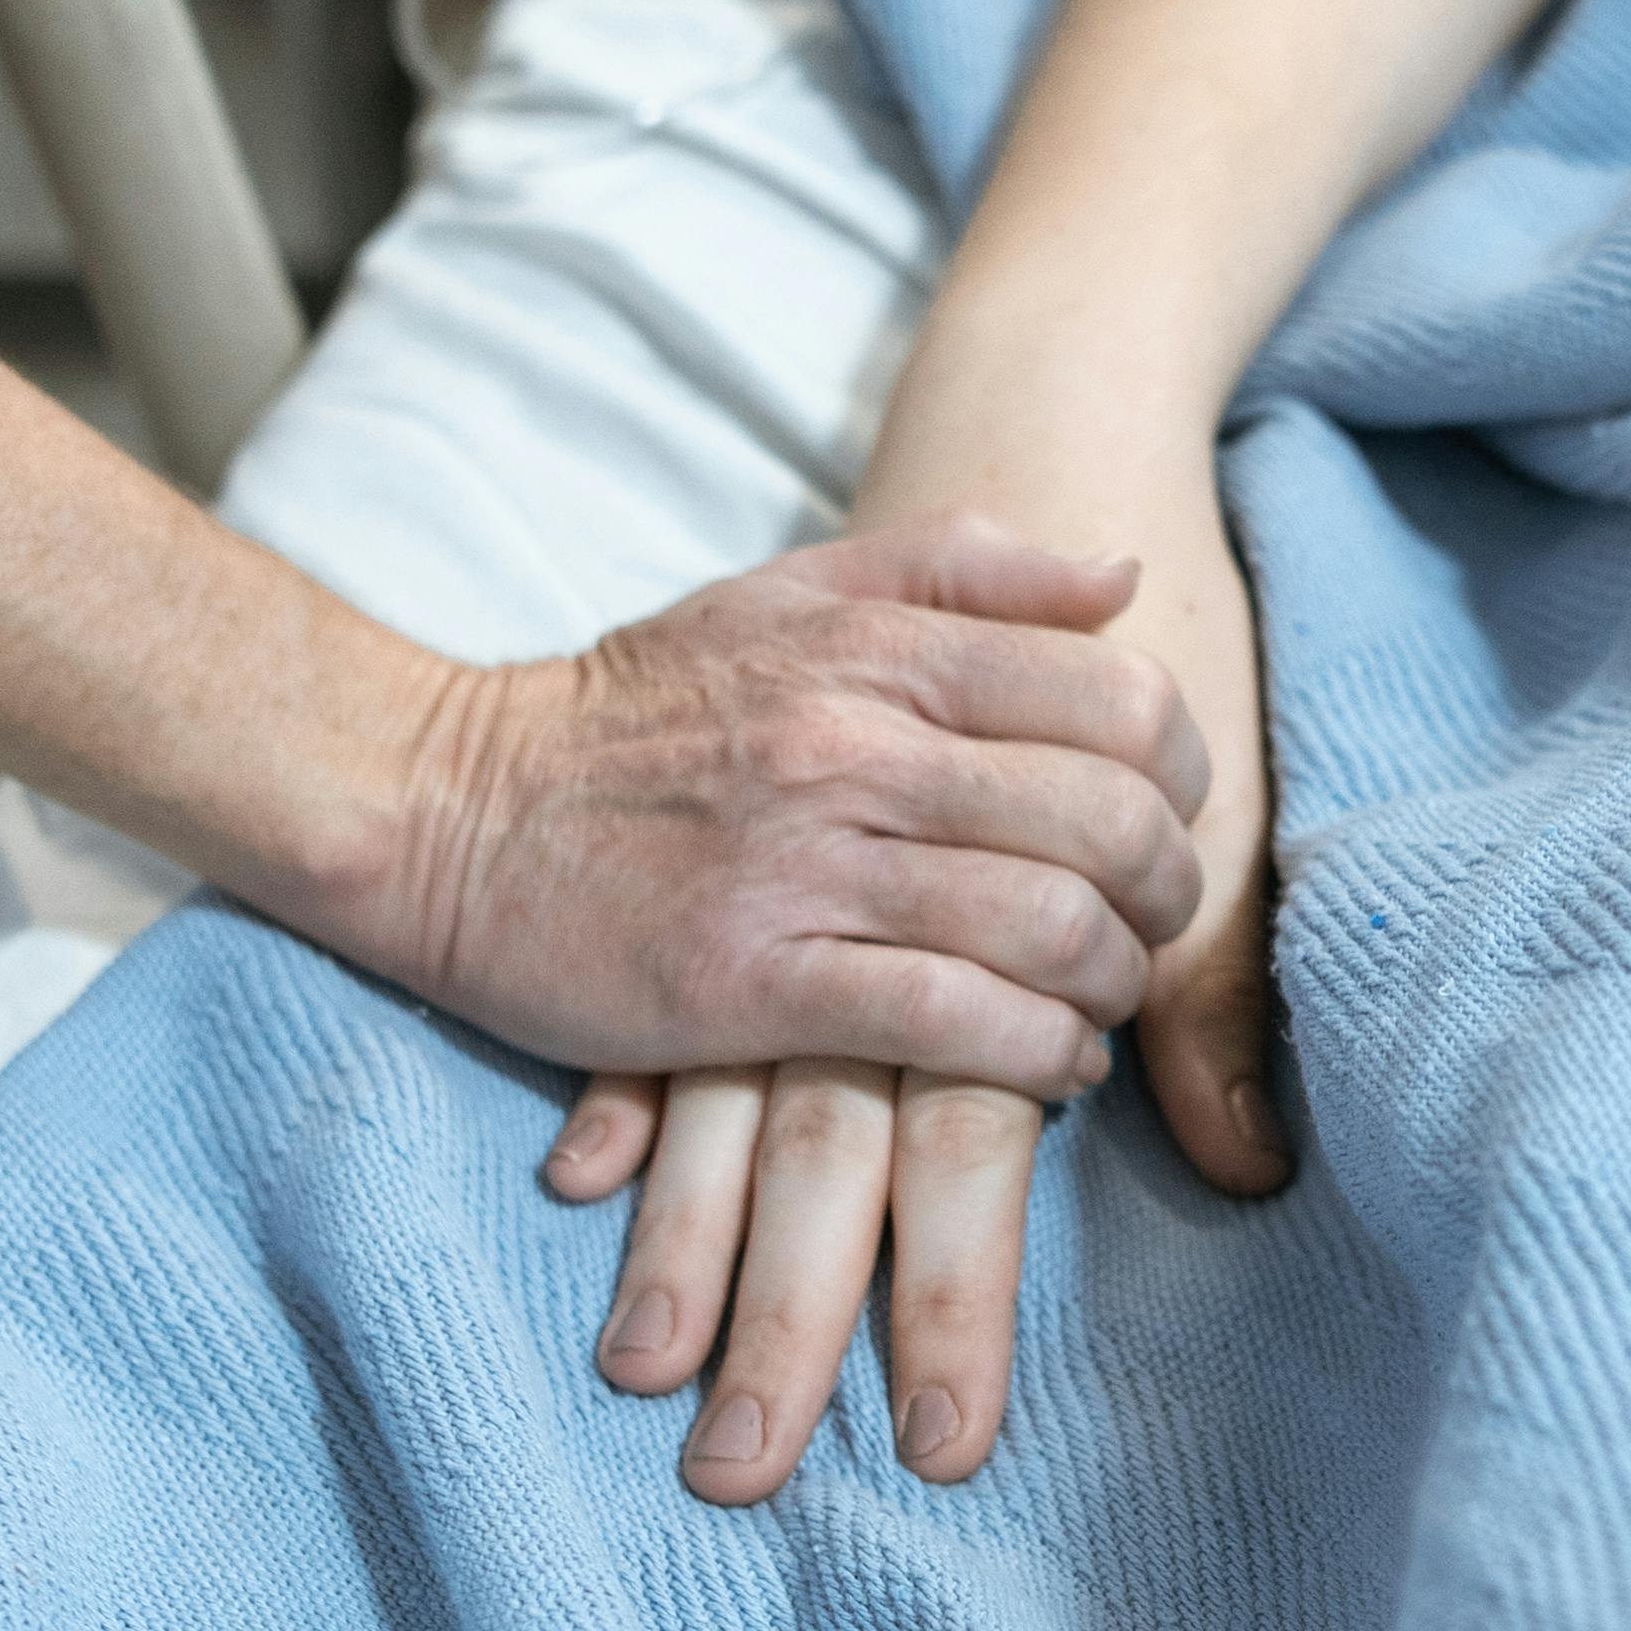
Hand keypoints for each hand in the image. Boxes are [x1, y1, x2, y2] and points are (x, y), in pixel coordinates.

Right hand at [347, 517, 1215, 1093]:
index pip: (1113, 699)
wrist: (449, 808)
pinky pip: (950, 1024)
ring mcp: (806, 868)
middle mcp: (855, 749)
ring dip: (1112, 982)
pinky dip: (1035, 1055)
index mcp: (876, 652)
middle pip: (1102, 819)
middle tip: (1154, 923)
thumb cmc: (636, 708)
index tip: (1168, 816)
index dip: (1181, 770)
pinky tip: (1049, 1062)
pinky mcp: (754, 983)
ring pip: (1042, 927)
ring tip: (1104, 998)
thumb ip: (958, 568)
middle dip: (1165, 889)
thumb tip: (1122, 576)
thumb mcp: (788, 592)